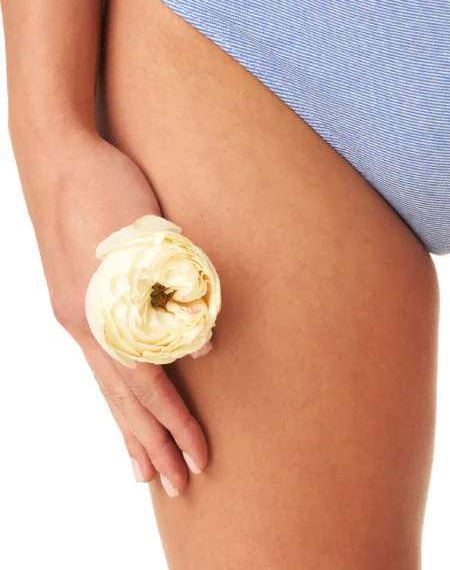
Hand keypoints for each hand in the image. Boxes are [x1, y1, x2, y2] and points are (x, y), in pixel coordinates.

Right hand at [16, 129, 209, 494]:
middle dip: (152, 443)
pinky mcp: (74, 299)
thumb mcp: (153, 235)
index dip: (174, 423)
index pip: (148, 385)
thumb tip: (200, 350)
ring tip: (144, 467)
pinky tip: (123, 400)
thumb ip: (175, 292)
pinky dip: (114, 391)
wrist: (59, 153)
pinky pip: (97, 361)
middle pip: (123, 399)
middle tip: (178, 485)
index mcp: (104, 310)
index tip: (199, 456)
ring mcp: (75, 313)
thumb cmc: (112, 185)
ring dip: (129, 428)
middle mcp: (85, 322)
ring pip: (106, 385)